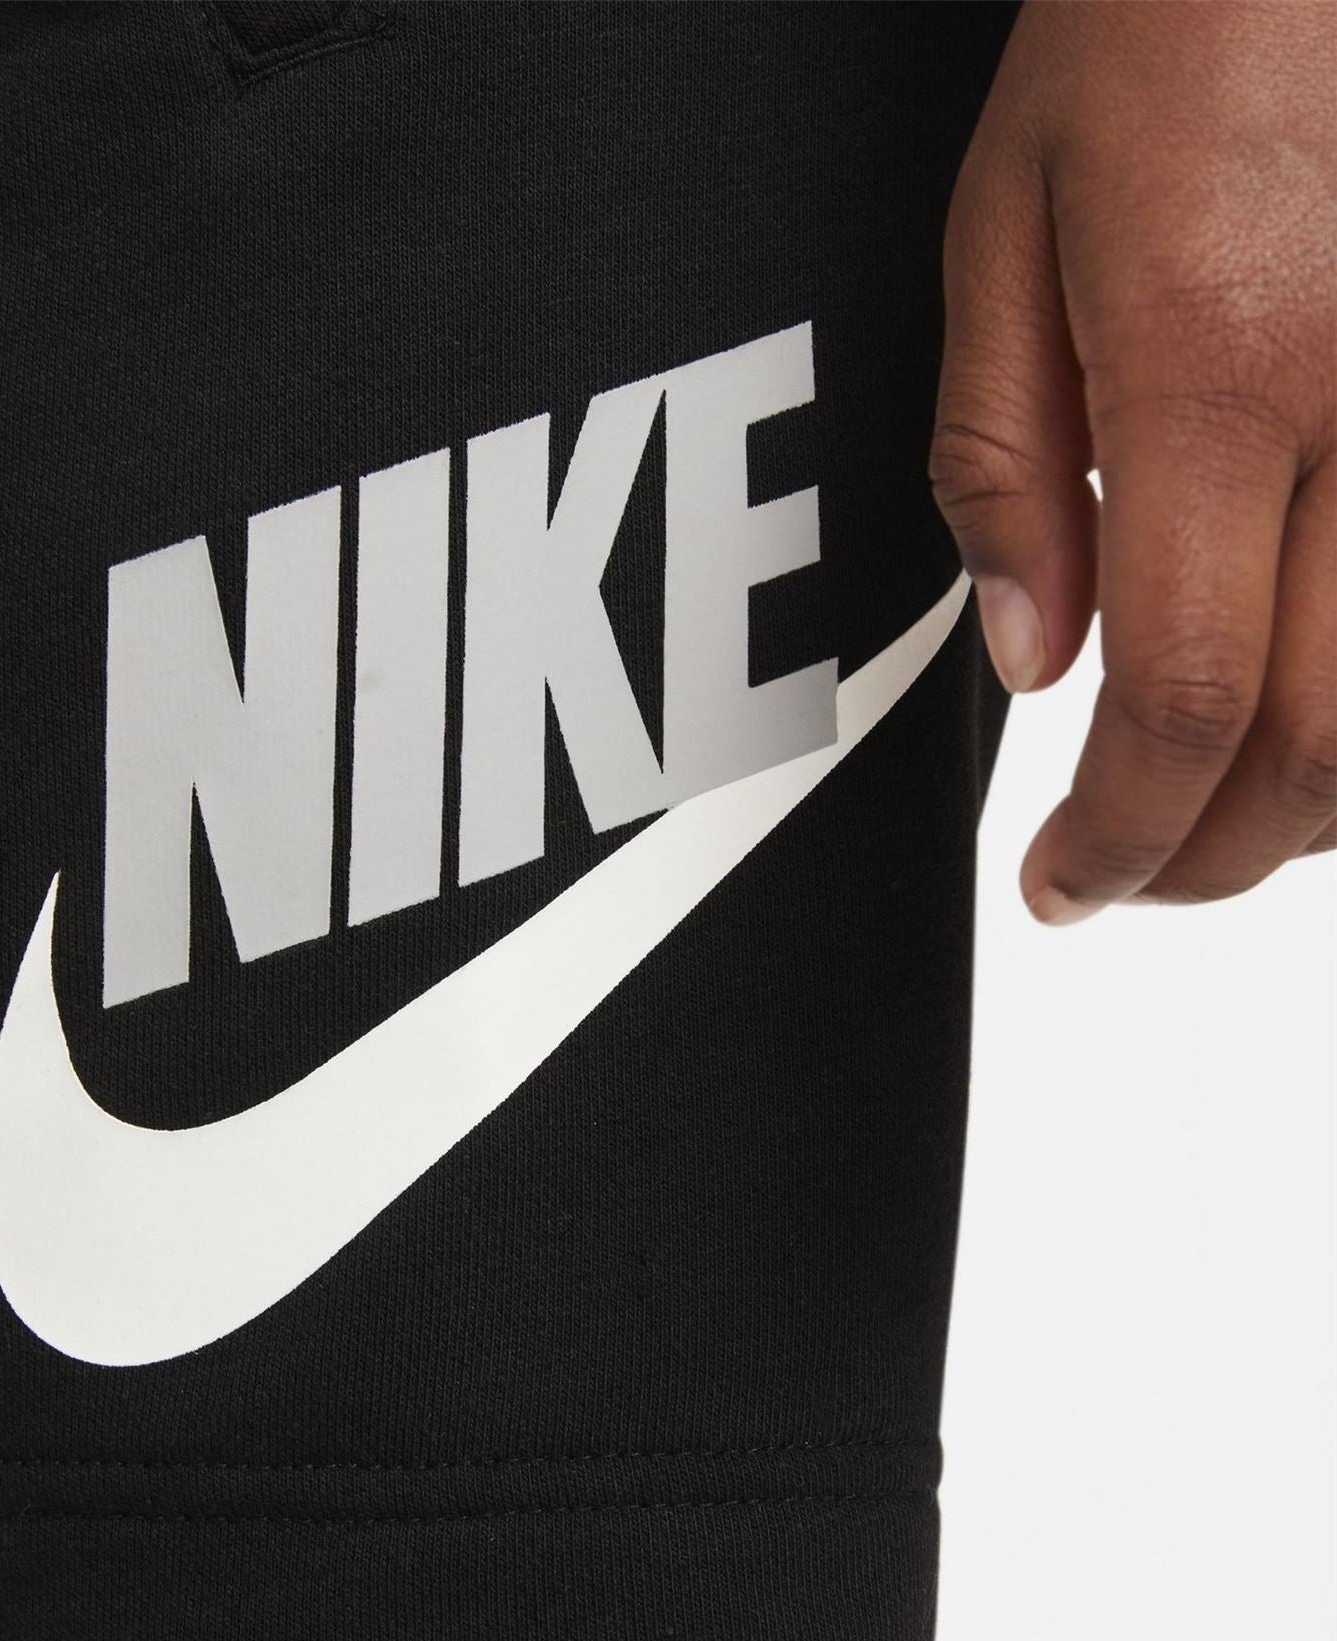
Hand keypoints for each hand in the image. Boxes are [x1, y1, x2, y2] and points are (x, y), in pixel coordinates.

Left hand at [931, 0, 1334, 921]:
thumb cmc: (1168, 19)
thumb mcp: (1007, 228)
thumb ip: (1006, 463)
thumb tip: (1033, 654)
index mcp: (1224, 369)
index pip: (1182, 695)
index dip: (1120, 835)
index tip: (1060, 884)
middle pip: (1329, 743)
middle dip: (1210, 855)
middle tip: (1120, 872)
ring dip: (1313, 804)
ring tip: (1204, 805)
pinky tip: (1311, 705)